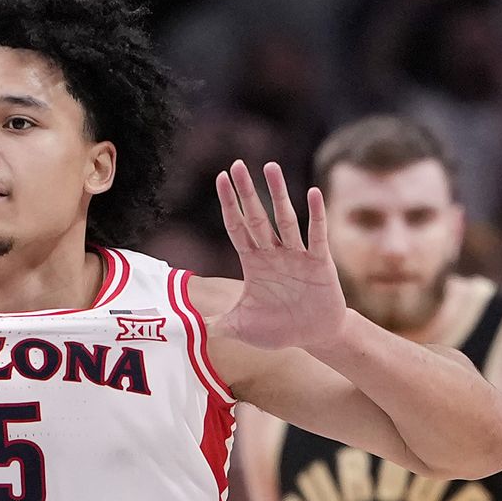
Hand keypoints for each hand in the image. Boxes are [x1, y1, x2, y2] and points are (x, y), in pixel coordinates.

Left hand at [213, 161, 345, 351]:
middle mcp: (273, 253)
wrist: (315, 336)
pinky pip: (316, 236)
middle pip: (257, 217)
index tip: (220, 178)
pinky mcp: (319, 263)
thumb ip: (214, 324)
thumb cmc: (278, 329)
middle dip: (246, 192)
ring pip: (285, 219)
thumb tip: (182, 328)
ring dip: (278, 194)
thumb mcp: (240, 327)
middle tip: (237, 164)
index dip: (229, 205)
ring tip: (270, 167)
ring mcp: (296, 255)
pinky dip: (316, 215)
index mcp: (254, 262)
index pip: (237, 227)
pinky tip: (313, 193)